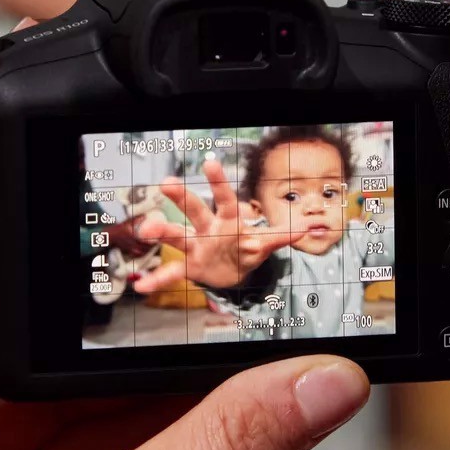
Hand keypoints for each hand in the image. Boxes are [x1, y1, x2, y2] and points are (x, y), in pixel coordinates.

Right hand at [131, 157, 300, 292]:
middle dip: (182, 198)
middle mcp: (209, 229)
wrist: (233, 271)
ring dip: (163, 232)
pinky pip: (173, 271)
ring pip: (178, 236)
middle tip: (166, 183)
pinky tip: (142, 286)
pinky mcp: (191, 266)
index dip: (219, 183)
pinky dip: (158, 279)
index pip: (225, 199)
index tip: (210, 163)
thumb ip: (282, 235)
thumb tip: (307, 228)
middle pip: (195, 211)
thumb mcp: (265, 242)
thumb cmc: (247, 248)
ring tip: (148, 230)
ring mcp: (197, 246)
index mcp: (229, 221)